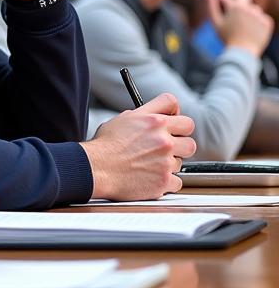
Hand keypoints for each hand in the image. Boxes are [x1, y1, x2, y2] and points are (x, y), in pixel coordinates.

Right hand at [80, 93, 195, 199]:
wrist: (96, 168)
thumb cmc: (105, 146)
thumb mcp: (123, 119)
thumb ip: (145, 115)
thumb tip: (156, 115)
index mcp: (153, 120)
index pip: (174, 106)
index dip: (174, 114)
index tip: (173, 122)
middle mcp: (163, 139)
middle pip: (190, 139)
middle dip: (180, 144)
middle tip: (166, 148)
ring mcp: (166, 161)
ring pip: (181, 162)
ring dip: (169, 163)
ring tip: (149, 164)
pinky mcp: (165, 180)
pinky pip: (177, 181)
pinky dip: (165, 181)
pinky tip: (151, 177)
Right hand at [204, 0, 273, 56]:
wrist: (243, 53)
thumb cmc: (227, 38)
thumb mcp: (215, 22)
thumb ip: (211, 5)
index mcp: (234, 6)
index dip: (222, 1)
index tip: (222, 10)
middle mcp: (248, 7)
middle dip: (241, 0)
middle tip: (237, 13)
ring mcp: (259, 15)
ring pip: (254, 8)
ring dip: (249, 14)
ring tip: (244, 28)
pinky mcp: (267, 22)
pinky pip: (262, 18)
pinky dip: (258, 23)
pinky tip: (252, 32)